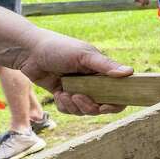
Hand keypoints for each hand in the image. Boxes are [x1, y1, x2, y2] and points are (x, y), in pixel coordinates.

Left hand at [12, 28, 132, 114]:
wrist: (29, 52)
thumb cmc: (58, 48)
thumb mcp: (84, 55)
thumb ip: (106, 65)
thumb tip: (130, 72)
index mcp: (102, 72)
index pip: (118, 92)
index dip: (116, 103)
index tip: (106, 106)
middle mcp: (93, 83)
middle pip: (101, 107)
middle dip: (89, 106)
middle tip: (78, 97)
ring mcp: (79, 90)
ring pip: (85, 111)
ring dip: (74, 106)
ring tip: (64, 93)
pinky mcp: (65, 96)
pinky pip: (70, 111)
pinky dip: (64, 106)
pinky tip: (58, 94)